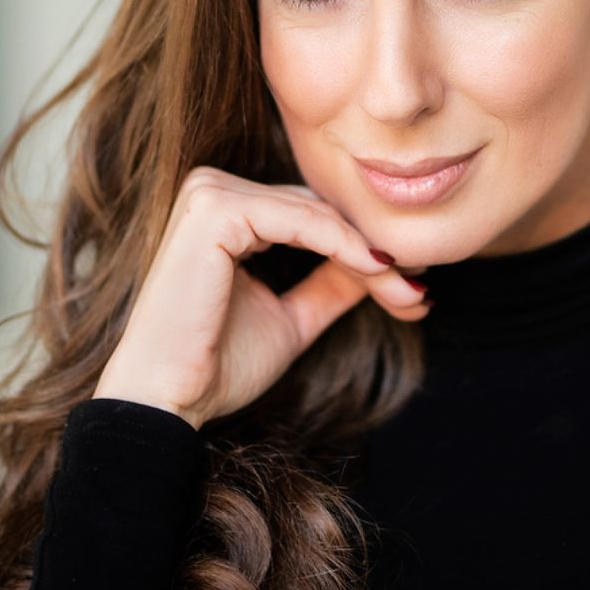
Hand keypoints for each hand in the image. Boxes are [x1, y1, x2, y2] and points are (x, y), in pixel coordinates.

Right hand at [93, 166, 429, 430]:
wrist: (169, 401)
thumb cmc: (216, 364)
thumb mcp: (291, 317)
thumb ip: (331, 285)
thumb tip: (387, 266)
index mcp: (224, 208)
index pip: (312, 214)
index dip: (364, 248)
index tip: (415, 285)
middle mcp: (212, 188)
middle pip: (319, 211)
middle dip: (374, 253)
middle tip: (420, 290)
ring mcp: (209, 193)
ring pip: (317, 214)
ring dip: (368, 253)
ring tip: (407, 290)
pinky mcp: (214, 210)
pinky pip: (300, 221)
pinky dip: (344, 247)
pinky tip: (377, 272)